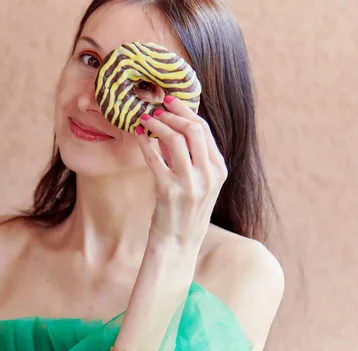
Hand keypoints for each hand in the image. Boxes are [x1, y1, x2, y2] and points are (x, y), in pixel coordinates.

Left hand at [135, 96, 227, 248]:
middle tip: (157, 108)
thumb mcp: (200, 183)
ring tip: (145, 119)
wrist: (179, 242)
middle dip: (173, 114)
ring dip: (157, 125)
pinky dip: (145, 143)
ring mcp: (190, 183)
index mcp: (219, 170)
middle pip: (193, 130)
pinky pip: (154, 158)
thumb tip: (174, 126)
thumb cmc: (187, 210)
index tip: (171, 102)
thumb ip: (194, 157)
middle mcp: (208, 175)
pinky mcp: (169, 191)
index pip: (205, 130)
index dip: (186, 112)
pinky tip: (138, 135)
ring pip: (175, 140)